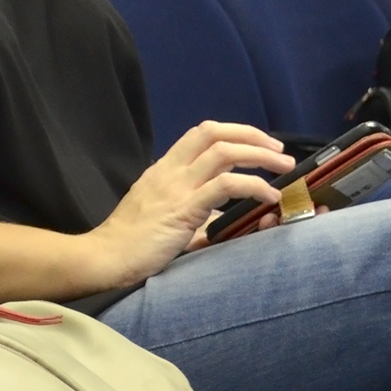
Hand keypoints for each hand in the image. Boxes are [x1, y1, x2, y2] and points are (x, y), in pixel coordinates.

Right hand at [83, 121, 291, 287]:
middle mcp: (170, 170)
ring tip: (283, 167)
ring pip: (223, 152)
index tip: (259, 145)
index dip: (234, 133)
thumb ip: (194, 212)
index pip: (201, 134)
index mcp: (164, 169)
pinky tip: (269, 196)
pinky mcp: (185, 208)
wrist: (107, 256)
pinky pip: (226, 185)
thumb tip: (222, 218)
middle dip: (251, 136)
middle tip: (278, 150)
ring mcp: (177, 187)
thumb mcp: (163, 216)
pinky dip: (253, 186)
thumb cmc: (132, 242)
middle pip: (213, 133)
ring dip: (260, 156)